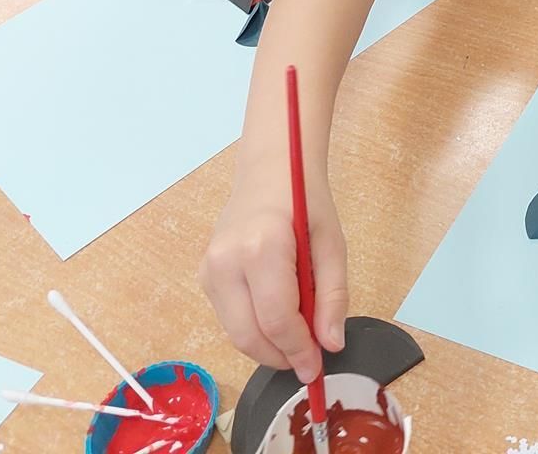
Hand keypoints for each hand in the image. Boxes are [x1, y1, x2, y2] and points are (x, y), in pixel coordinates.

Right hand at [199, 171, 347, 381]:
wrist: (269, 171)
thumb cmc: (304, 202)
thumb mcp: (332, 245)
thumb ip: (333, 296)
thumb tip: (330, 344)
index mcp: (261, 249)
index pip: (276, 320)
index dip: (298, 351)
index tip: (316, 367)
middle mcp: (226, 262)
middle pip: (248, 335)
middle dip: (280, 357)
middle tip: (307, 362)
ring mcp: (209, 270)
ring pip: (234, 333)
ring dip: (267, 346)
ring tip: (297, 336)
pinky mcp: (204, 276)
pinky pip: (229, 318)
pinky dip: (254, 328)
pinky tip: (277, 315)